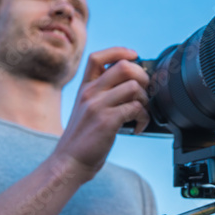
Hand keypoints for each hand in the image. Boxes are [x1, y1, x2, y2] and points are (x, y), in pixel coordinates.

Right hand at [53, 47, 149, 182]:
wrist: (69, 163)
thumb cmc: (82, 138)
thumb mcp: (86, 109)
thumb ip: (102, 94)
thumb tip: (132, 84)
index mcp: (85, 88)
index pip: (98, 57)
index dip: (119, 51)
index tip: (134, 56)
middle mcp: (90, 93)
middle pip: (123, 67)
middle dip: (142, 76)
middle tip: (144, 90)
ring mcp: (98, 106)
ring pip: (134, 87)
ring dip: (145, 100)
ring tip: (141, 112)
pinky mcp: (107, 121)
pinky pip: (136, 109)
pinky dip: (144, 118)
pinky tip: (138, 127)